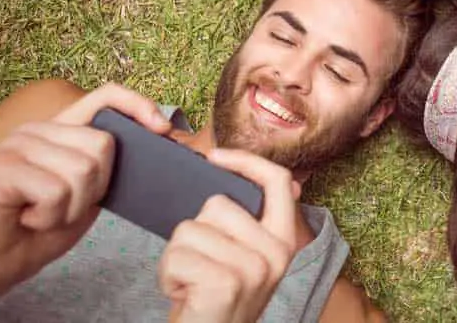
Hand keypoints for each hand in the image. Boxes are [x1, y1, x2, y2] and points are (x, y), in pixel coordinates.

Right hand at [0, 84, 170, 303]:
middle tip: (61, 207)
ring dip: (70, 208)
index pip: (104, 96)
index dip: (137, 105)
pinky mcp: (4, 167)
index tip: (162, 129)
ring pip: (82, 170)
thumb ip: (106, 168)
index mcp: (59, 130)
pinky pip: (56, 191)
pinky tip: (26, 219)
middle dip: (94, 189)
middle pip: (102, 145)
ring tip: (41, 214)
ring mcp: (18, 145)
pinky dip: (49, 217)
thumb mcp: (84, 196)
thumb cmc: (36, 231)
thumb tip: (156, 142)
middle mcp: (37, 129)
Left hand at [159, 149, 298, 322]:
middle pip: (218, 204)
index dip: (246, 161)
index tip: (214, 156)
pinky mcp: (226, 282)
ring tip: (192, 282)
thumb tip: (288, 183)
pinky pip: (177, 254)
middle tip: (202, 267)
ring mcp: (253, 268)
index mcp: (285, 240)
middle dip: (194, 232)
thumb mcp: (248, 258)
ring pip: (191, 228)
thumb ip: (256, 222)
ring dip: (177, 256)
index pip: (278, 181)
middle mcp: (276, 253)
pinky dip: (169, 275)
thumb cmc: (217, 300)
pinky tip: (184, 295)